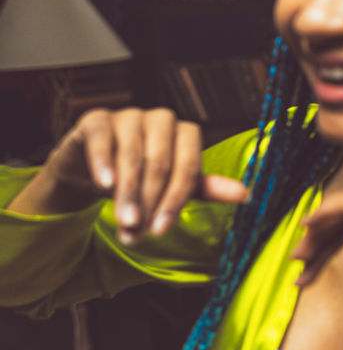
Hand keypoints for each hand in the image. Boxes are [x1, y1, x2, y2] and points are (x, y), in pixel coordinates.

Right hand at [21, 108, 247, 243]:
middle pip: (160, 163)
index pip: (188, 167)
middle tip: (137, 233)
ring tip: (123, 221)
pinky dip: (104, 161)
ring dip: (127, 192)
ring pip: (132, 155)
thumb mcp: (173, 185)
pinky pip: (102, 138)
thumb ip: (205, 188)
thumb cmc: (141, 177)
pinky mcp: (97, 118)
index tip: (162, 231)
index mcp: (187, 133)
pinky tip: (104, 184)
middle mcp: (162, 119)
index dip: (175, 200)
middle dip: (150, 202)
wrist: (90, 168)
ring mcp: (129, 115)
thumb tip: (246, 195)